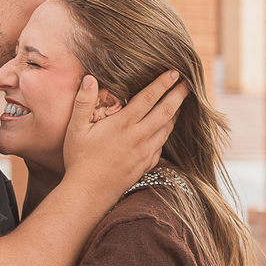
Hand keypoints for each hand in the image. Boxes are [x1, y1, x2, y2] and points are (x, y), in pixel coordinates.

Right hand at [62, 70, 186, 201]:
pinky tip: (165, 130)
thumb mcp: (76, 129)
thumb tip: (90, 78)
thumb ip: (84, 102)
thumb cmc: (79, 160)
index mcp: (123, 124)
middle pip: (166, 111)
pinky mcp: (145, 165)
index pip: (148, 98)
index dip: (163, 83)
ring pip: (167, 129)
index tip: (175, 72)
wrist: (89, 193)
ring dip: (175, 114)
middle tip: (189, 83)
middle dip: (179, 95)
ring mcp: (144, 152)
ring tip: (179, 103)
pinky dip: (166, 134)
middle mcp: (138, 137)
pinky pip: (161, 146)